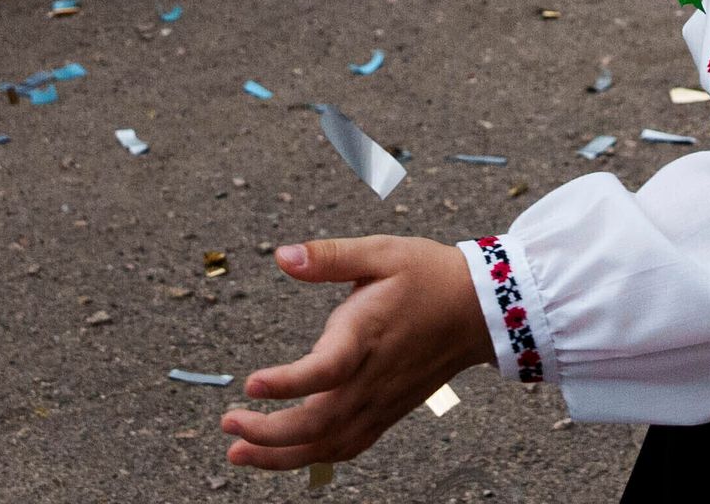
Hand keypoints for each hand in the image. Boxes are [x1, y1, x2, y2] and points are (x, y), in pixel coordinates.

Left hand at [220, 237, 492, 470]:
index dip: (286, 384)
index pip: (326, 370)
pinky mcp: (387, 412)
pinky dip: (312, 458)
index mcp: (368, 336)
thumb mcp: (382, 251)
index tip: (249, 384)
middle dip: (267, 433)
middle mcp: (373, 378)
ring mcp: (381, 402)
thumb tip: (282, 256)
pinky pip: (346, 448)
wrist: (481, 309)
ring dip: (280, 456)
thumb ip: (330, 256)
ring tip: (238, 451)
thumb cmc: (430, 277)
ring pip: (327, 445)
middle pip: (317, 423)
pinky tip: (285, 455)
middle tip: (228, 422)